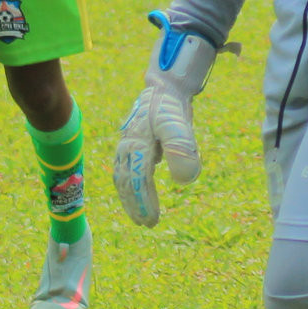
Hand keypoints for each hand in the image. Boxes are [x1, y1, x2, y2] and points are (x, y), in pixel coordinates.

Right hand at [111, 13, 229, 225]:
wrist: (166, 85)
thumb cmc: (172, 104)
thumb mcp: (180, 124)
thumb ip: (182, 148)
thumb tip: (185, 180)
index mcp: (136, 142)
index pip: (136, 178)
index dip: (142, 201)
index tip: (152, 220)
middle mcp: (128, 145)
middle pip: (125, 180)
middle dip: (134, 204)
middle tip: (146, 223)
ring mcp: (128, 144)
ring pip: (123, 176)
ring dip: (130, 197)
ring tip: (141, 216)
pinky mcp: (134, 143)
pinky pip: (127, 169)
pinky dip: (131, 185)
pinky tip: (141, 194)